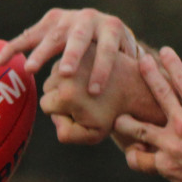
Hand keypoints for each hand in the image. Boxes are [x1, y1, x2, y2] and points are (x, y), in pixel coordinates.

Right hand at [3, 7, 137, 93]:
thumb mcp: (131, 57)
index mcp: (112, 28)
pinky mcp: (48, 21)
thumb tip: (146, 83)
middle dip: (72, 55)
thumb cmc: (119, 54)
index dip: (103, 69)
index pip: (109, 49)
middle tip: (66, 73)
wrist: (102, 27)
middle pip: (79, 38)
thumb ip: (136, 68)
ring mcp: (66, 18)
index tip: (96, 91)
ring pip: (51, 36)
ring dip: (40, 53)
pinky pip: (28, 35)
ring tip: (29, 70)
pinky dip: (13, 48)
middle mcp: (89, 19)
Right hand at [40, 44, 166, 145]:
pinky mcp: (81, 46)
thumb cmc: (113, 115)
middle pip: (47, 87)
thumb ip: (67, 135)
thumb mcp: (93, 134)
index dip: (61, 112)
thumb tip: (53, 117)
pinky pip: (66, 60)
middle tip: (85, 100)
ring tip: (86, 88)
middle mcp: (66, 72)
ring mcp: (72, 56)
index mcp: (66, 95)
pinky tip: (87, 76)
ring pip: (55, 73)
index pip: (46, 105)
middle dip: (60, 96)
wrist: (135, 90)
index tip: (81, 111)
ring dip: (65, 82)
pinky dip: (73, 69)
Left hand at [113, 48, 181, 181]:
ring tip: (121, 117)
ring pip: (136, 127)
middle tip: (140, 61)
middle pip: (157, 91)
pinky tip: (133, 149)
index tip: (164, 51)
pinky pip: (140, 158)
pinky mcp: (166, 167)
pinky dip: (135, 154)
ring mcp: (172, 145)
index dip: (171, 61)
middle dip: (147, 71)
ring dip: (126, 120)